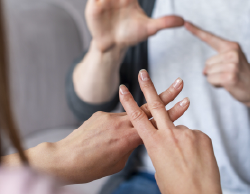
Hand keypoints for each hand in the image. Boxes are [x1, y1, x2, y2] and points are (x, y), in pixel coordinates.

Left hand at [4, 77, 189, 183]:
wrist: (65, 159)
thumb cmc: (92, 166)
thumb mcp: (118, 162)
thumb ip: (130, 146)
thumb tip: (135, 137)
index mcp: (129, 138)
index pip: (156, 123)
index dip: (173, 112)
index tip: (185, 102)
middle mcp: (121, 123)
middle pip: (149, 107)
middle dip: (166, 94)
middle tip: (179, 82)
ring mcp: (109, 116)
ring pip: (131, 112)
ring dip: (137, 113)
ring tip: (132, 125)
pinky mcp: (100, 114)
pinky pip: (114, 117)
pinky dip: (115, 125)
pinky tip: (105, 137)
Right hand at [119, 69, 221, 193]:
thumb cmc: (176, 189)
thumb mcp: (160, 169)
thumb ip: (160, 149)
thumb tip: (166, 141)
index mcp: (154, 145)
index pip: (137, 118)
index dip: (129, 102)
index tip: (123, 89)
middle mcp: (170, 135)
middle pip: (156, 105)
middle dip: (148, 87)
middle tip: (143, 73)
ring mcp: (187, 134)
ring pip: (179, 128)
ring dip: (179, 140)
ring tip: (184, 160)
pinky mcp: (202, 136)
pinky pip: (193, 136)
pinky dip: (192, 145)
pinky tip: (195, 160)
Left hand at [185, 21, 249, 108]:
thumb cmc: (243, 76)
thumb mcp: (232, 62)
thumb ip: (217, 61)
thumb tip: (204, 70)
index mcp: (231, 46)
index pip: (210, 38)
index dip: (196, 31)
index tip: (186, 23)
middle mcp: (232, 53)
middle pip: (207, 63)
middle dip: (215, 72)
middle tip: (230, 74)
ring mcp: (232, 64)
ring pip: (208, 72)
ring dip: (216, 79)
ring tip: (230, 79)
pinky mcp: (229, 76)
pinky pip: (210, 80)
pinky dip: (216, 85)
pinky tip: (228, 84)